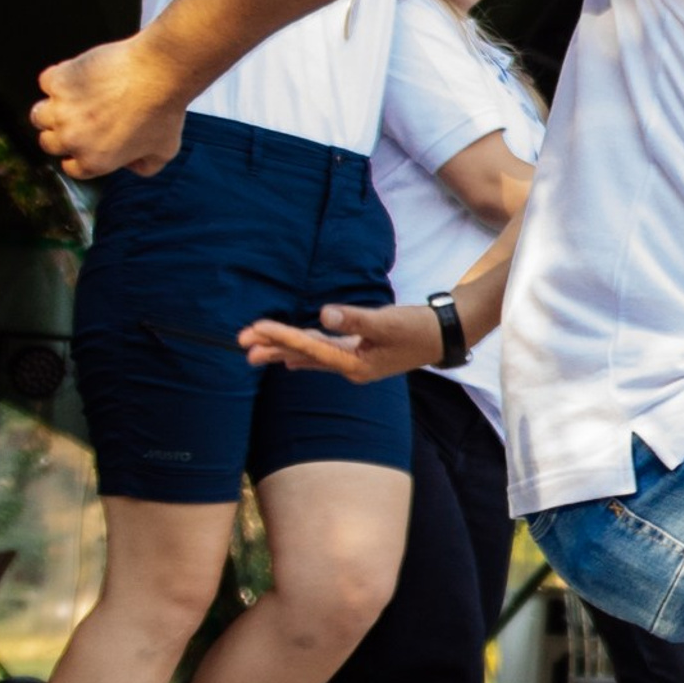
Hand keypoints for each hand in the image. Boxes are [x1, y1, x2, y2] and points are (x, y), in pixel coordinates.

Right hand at [31, 36, 187, 178]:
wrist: (158, 73)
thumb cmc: (165, 110)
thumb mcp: (165, 151)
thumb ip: (146, 167)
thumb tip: (132, 166)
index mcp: (94, 161)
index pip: (72, 167)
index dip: (78, 156)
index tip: (85, 145)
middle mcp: (72, 139)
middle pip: (49, 142)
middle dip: (62, 134)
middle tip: (78, 121)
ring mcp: (61, 109)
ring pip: (39, 115)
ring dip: (52, 110)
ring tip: (71, 102)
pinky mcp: (59, 81)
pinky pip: (47, 82)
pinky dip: (58, 79)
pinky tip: (77, 77)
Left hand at [241, 302, 440, 383]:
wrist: (443, 335)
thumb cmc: (417, 328)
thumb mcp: (387, 322)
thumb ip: (355, 319)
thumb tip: (324, 314)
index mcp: (354, 364)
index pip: (310, 348)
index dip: (282, 336)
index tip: (256, 328)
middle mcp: (350, 368)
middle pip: (304, 357)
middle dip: (272, 348)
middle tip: (240, 343)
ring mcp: (354, 362)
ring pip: (311, 356)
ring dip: (283, 350)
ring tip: (253, 350)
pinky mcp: (359, 353)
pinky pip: (323, 354)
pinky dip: (304, 351)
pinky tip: (290, 359)